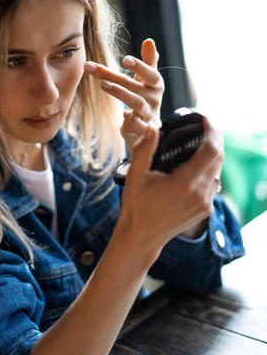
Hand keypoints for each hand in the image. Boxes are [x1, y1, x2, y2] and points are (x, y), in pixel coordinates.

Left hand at [83, 39, 163, 148]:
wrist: (147, 129)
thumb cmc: (144, 98)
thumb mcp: (147, 79)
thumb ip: (149, 61)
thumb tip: (149, 41)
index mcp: (155, 85)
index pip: (151, 74)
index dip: (140, 66)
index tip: (125, 59)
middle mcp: (154, 99)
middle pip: (134, 86)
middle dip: (115, 77)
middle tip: (96, 69)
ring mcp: (149, 114)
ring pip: (136, 103)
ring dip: (120, 93)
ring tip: (103, 84)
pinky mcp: (142, 130)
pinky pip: (140, 125)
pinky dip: (133, 121)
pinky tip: (124, 115)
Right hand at [115, 116, 223, 255]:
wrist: (141, 236)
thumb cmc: (136, 205)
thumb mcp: (136, 175)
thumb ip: (145, 149)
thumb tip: (153, 126)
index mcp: (184, 183)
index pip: (211, 149)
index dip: (212, 130)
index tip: (205, 117)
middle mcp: (200, 193)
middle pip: (218, 157)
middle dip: (215, 137)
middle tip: (204, 124)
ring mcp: (205, 203)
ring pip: (218, 170)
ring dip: (213, 152)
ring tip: (200, 140)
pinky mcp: (205, 209)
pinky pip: (214, 182)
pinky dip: (209, 168)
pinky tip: (197, 162)